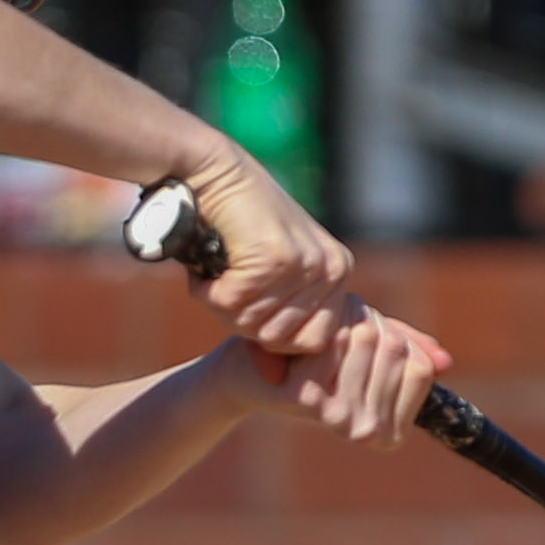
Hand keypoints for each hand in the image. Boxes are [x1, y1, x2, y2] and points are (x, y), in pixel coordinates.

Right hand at [182, 146, 354, 353]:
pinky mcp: (274, 258)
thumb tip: (278, 374)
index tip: (249, 308)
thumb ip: (285, 307)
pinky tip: (207, 266)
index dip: (274, 336)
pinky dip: (209, 292)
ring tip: (216, 275)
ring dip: (225, 307)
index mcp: (337, 271)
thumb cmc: (238, 221)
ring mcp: (304, 264)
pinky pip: (232, 305)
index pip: (314, 341)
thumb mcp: (276, 265)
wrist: (215, 170)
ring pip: (255, 325)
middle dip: (245, 322)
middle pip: (283, 338)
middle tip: (225, 290)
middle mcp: (329, 269)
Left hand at [223, 300, 452, 447]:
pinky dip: (324, 326)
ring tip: (326, 342)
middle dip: (370, 329)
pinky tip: (307, 343)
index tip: (369, 350)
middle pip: (394, 348)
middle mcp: (364, 428)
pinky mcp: (306, 396)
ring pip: (367, 338)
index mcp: (386, 428)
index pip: (420, 366)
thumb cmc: (314, 360)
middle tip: (340, 339)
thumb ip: (408, 353)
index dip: (398, 343)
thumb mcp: (367, 352)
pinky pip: (336, 339)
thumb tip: (445, 363)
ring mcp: (336, 416)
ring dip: (347, 325)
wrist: (250, 371)